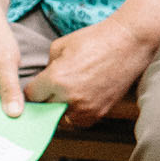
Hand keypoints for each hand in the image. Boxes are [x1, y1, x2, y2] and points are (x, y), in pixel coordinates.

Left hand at [24, 18, 154, 126]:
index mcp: (56, 79)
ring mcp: (86, 107)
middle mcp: (69, 97)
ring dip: (60, 108)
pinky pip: (79, 121)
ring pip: (61, 118)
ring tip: (68, 93)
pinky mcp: (99, 112)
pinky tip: (81, 99)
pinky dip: (77, 113)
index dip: (33, 89)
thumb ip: (47, 66)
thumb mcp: (60, 45)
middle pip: (44, 108)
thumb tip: (45, 78)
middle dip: (45, 99)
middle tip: (51, 89)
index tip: (37, 86)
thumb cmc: (96, 39)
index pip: (31, 95)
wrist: (128, 43)